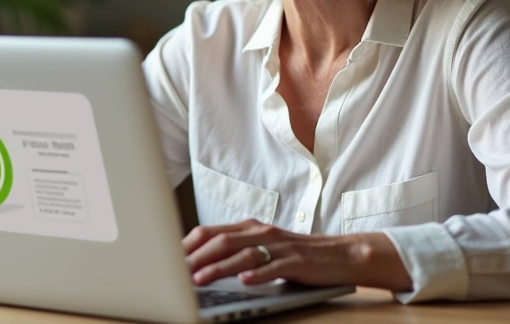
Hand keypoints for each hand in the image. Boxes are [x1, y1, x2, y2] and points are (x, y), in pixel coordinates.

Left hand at [182, 219, 410, 291]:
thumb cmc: (298, 255)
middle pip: (221, 242)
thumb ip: (237, 253)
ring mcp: (280, 246)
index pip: (210, 232)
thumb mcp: (264, 249)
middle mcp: (262, 232)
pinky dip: (258, 275)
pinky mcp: (297, 261)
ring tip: (199, 280)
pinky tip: (244, 283)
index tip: (166, 259)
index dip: (187, 245)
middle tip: (174, 273)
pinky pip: (275, 267)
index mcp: (250, 228)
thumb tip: (200, 266)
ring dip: (218, 268)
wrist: (342, 255)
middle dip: (195, 258)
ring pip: (243, 255)